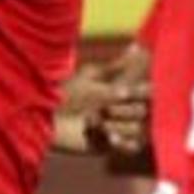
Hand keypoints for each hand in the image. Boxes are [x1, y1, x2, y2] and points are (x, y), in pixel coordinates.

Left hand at [66, 44, 152, 160]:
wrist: (47, 120)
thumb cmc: (66, 94)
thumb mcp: (91, 77)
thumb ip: (116, 66)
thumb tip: (137, 47)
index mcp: (120, 89)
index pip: (146, 90)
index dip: (143, 92)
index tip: (132, 92)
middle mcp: (123, 108)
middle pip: (143, 111)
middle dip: (125, 111)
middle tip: (105, 110)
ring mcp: (119, 127)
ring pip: (139, 129)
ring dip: (121, 126)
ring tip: (100, 124)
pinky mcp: (111, 144)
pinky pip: (132, 146)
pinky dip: (124, 143)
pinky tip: (110, 138)